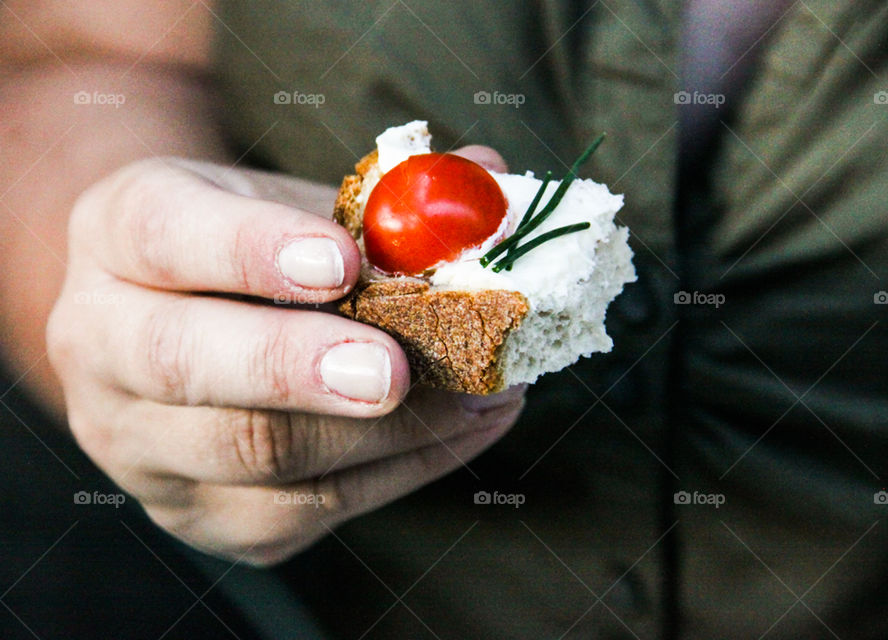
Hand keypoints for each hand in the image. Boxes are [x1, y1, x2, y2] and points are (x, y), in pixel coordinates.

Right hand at [46, 151, 523, 564]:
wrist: (184, 325)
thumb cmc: (254, 251)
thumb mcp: (294, 200)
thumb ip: (385, 195)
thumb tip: (490, 175)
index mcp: (120, 234)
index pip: (165, 234)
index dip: (253, 248)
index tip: (343, 261)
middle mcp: (101, 344)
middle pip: (186, 364)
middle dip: (300, 367)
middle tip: (393, 368)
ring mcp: (140, 444)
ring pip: (257, 454)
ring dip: (385, 431)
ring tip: (480, 393)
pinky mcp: (201, 514)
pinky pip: (308, 509)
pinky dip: (403, 469)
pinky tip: (466, 428)